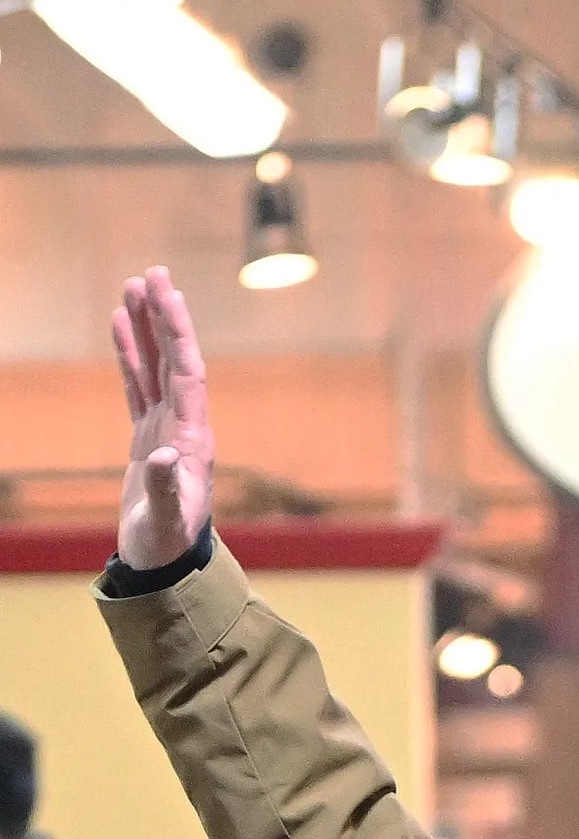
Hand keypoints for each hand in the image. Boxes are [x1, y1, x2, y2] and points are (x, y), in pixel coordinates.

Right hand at [110, 268, 215, 571]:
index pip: (188, 372)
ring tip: (134, 286)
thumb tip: (161, 456)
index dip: (178, 332)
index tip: (167, 292)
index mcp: (195, 440)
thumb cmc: (167, 547)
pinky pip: (139, 385)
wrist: (164, 565)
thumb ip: (163, 489)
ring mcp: (167, 429)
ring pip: (156, 367)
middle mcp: (186, 427)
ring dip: (147, 328)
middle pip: (175, 360)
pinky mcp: (148, 437)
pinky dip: (131, 354)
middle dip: (164, 317)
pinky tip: (123, 325)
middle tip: (153, 273)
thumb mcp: (165, 521)